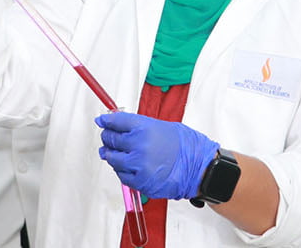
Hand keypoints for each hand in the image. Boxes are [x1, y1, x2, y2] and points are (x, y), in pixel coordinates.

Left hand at [94, 111, 218, 200]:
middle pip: (110, 139)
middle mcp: (138, 145)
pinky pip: (121, 175)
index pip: (115, 121)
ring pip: (112, 158)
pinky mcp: (139, 181)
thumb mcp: (161, 126)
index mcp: (143, 127)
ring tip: (113, 152)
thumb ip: (138, 125)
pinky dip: (121, 170)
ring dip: (110, 154)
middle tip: (107, 136)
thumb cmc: (184, 146)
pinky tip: (126, 166)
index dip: (106, 120)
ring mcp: (137, 164)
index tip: (102, 120)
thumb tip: (119, 122)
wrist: (198, 167)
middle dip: (107, 137)